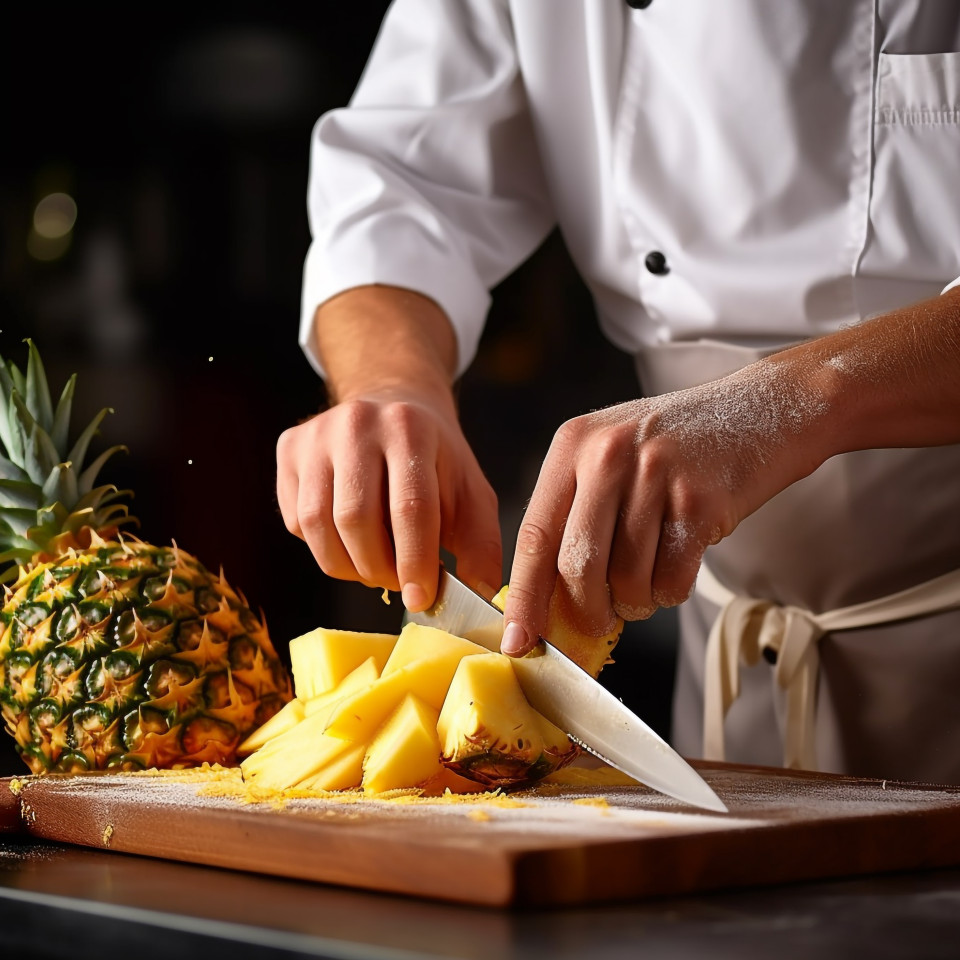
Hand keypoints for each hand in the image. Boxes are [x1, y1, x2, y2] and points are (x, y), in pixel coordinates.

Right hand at [277, 285, 501, 609]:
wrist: (394, 405)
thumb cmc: (437, 460)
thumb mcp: (471, 493)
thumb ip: (480, 544)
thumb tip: (480, 594)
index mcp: (410, 428)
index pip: (409, 507)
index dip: (414, 561)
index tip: (421, 599)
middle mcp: (357, 423)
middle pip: (356, 519)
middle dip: (378, 568)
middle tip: (398, 583)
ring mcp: (316, 434)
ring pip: (318, 524)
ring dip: (348, 566)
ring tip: (375, 568)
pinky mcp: (290, 449)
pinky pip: (296, 520)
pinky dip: (325, 547)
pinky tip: (351, 541)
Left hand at [500, 359, 833, 655]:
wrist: (762, 408)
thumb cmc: (678, 442)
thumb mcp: (610, 452)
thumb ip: (575, 511)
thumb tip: (545, 596)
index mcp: (572, 445)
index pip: (534, 535)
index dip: (524, 596)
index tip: (518, 638)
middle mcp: (606, 456)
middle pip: (577, 566)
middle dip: (586, 610)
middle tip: (600, 620)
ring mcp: (654, 475)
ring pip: (626, 580)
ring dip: (637, 601)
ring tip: (649, 580)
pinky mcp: (699, 500)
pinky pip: (671, 580)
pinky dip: (670, 592)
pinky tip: (677, 568)